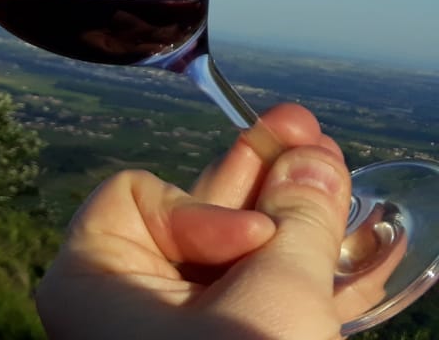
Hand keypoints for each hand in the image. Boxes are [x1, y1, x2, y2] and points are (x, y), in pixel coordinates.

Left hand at [37, 104, 350, 339]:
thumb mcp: (273, 302)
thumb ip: (296, 227)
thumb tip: (311, 161)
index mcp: (90, 282)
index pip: (139, 197)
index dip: (207, 205)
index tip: (254, 241)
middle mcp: (116, 310)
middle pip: (194, 224)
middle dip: (261, 184)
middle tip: (306, 130)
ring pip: (233, 270)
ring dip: (292, 231)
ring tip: (335, 175)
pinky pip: (251, 311)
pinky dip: (296, 284)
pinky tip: (354, 256)